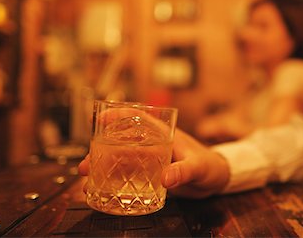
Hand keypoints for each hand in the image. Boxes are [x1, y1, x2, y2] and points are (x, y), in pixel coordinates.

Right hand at [78, 128, 229, 198]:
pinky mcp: (152, 175)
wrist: (217, 180)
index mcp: (164, 135)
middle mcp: (154, 145)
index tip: (100, 118)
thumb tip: (165, 179)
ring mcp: (152, 160)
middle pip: (123, 142)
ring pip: (123, 159)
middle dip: (101, 150)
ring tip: (87, 177)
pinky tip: (103, 188)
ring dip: (104, 167)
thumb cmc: (211, 166)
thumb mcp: (199, 167)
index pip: (139, 119)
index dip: (119, 116)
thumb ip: (184, 171)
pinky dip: (115, 180)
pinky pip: (130, 175)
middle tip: (85, 164)